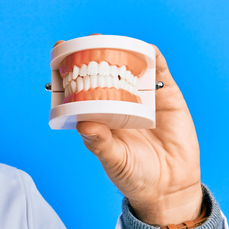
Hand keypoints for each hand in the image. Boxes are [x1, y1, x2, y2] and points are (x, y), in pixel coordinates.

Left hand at [60, 38, 203, 225]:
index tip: (58, 55)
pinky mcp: (167, 98)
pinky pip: (160, 73)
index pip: (80, 88)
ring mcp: (143, 98)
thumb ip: (100, 143)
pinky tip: (146, 49)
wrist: (170, 188)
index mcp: (99, 116)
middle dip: (91, 54)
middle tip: (82, 43)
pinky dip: (153, 58)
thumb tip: (84, 125)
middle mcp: (118, 103)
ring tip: (107, 40)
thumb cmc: (135, 176)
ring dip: (120, 50)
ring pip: (130, 67)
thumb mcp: (113, 160)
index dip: (70, 71)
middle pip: (103, 71)